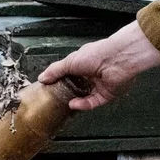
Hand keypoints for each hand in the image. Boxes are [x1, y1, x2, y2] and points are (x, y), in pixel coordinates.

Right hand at [38, 21, 159, 110]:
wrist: (117, 59)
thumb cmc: (96, 54)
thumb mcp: (69, 61)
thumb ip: (55, 71)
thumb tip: (42, 78)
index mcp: (83, 63)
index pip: (69, 75)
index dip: (59, 81)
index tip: (49, 88)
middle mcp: (92, 75)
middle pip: (77, 87)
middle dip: (67, 94)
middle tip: (56, 99)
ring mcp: (99, 85)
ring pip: (84, 97)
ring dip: (75, 101)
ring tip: (64, 103)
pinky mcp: (106, 95)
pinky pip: (93, 103)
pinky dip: (83, 105)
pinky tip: (74, 104)